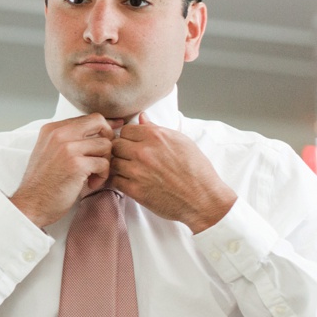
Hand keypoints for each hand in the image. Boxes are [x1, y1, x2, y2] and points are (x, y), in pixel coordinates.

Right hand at [9, 114, 114, 227]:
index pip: (87, 118)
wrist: (30, 204)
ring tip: (93, 176)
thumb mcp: (49, 152)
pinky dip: (102, 176)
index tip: (111, 137)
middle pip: (99, 122)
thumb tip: (98, 131)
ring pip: (105, 144)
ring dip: (105, 162)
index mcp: (52, 129)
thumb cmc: (42, 183)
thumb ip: (68, 140)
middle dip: (108, 139)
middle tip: (103, 157)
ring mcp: (67, 148)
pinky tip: (91, 184)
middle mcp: (59, 133)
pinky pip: (104, 163)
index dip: (103, 128)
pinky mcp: (76, 164)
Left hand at [109, 114, 236, 231]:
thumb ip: (158, 129)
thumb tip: (142, 118)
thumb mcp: (182, 142)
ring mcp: (137, 171)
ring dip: (119, 166)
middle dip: (121, 150)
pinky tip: (129, 182)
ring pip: (112, 162)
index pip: (126, 130)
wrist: (203, 199)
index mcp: (156, 137)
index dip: (129, 137)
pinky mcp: (135, 190)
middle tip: (129, 158)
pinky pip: (114, 181)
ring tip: (129, 171)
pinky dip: (119, 181)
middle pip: (116, 145)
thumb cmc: (197, 170)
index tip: (134, 144)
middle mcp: (144, 152)